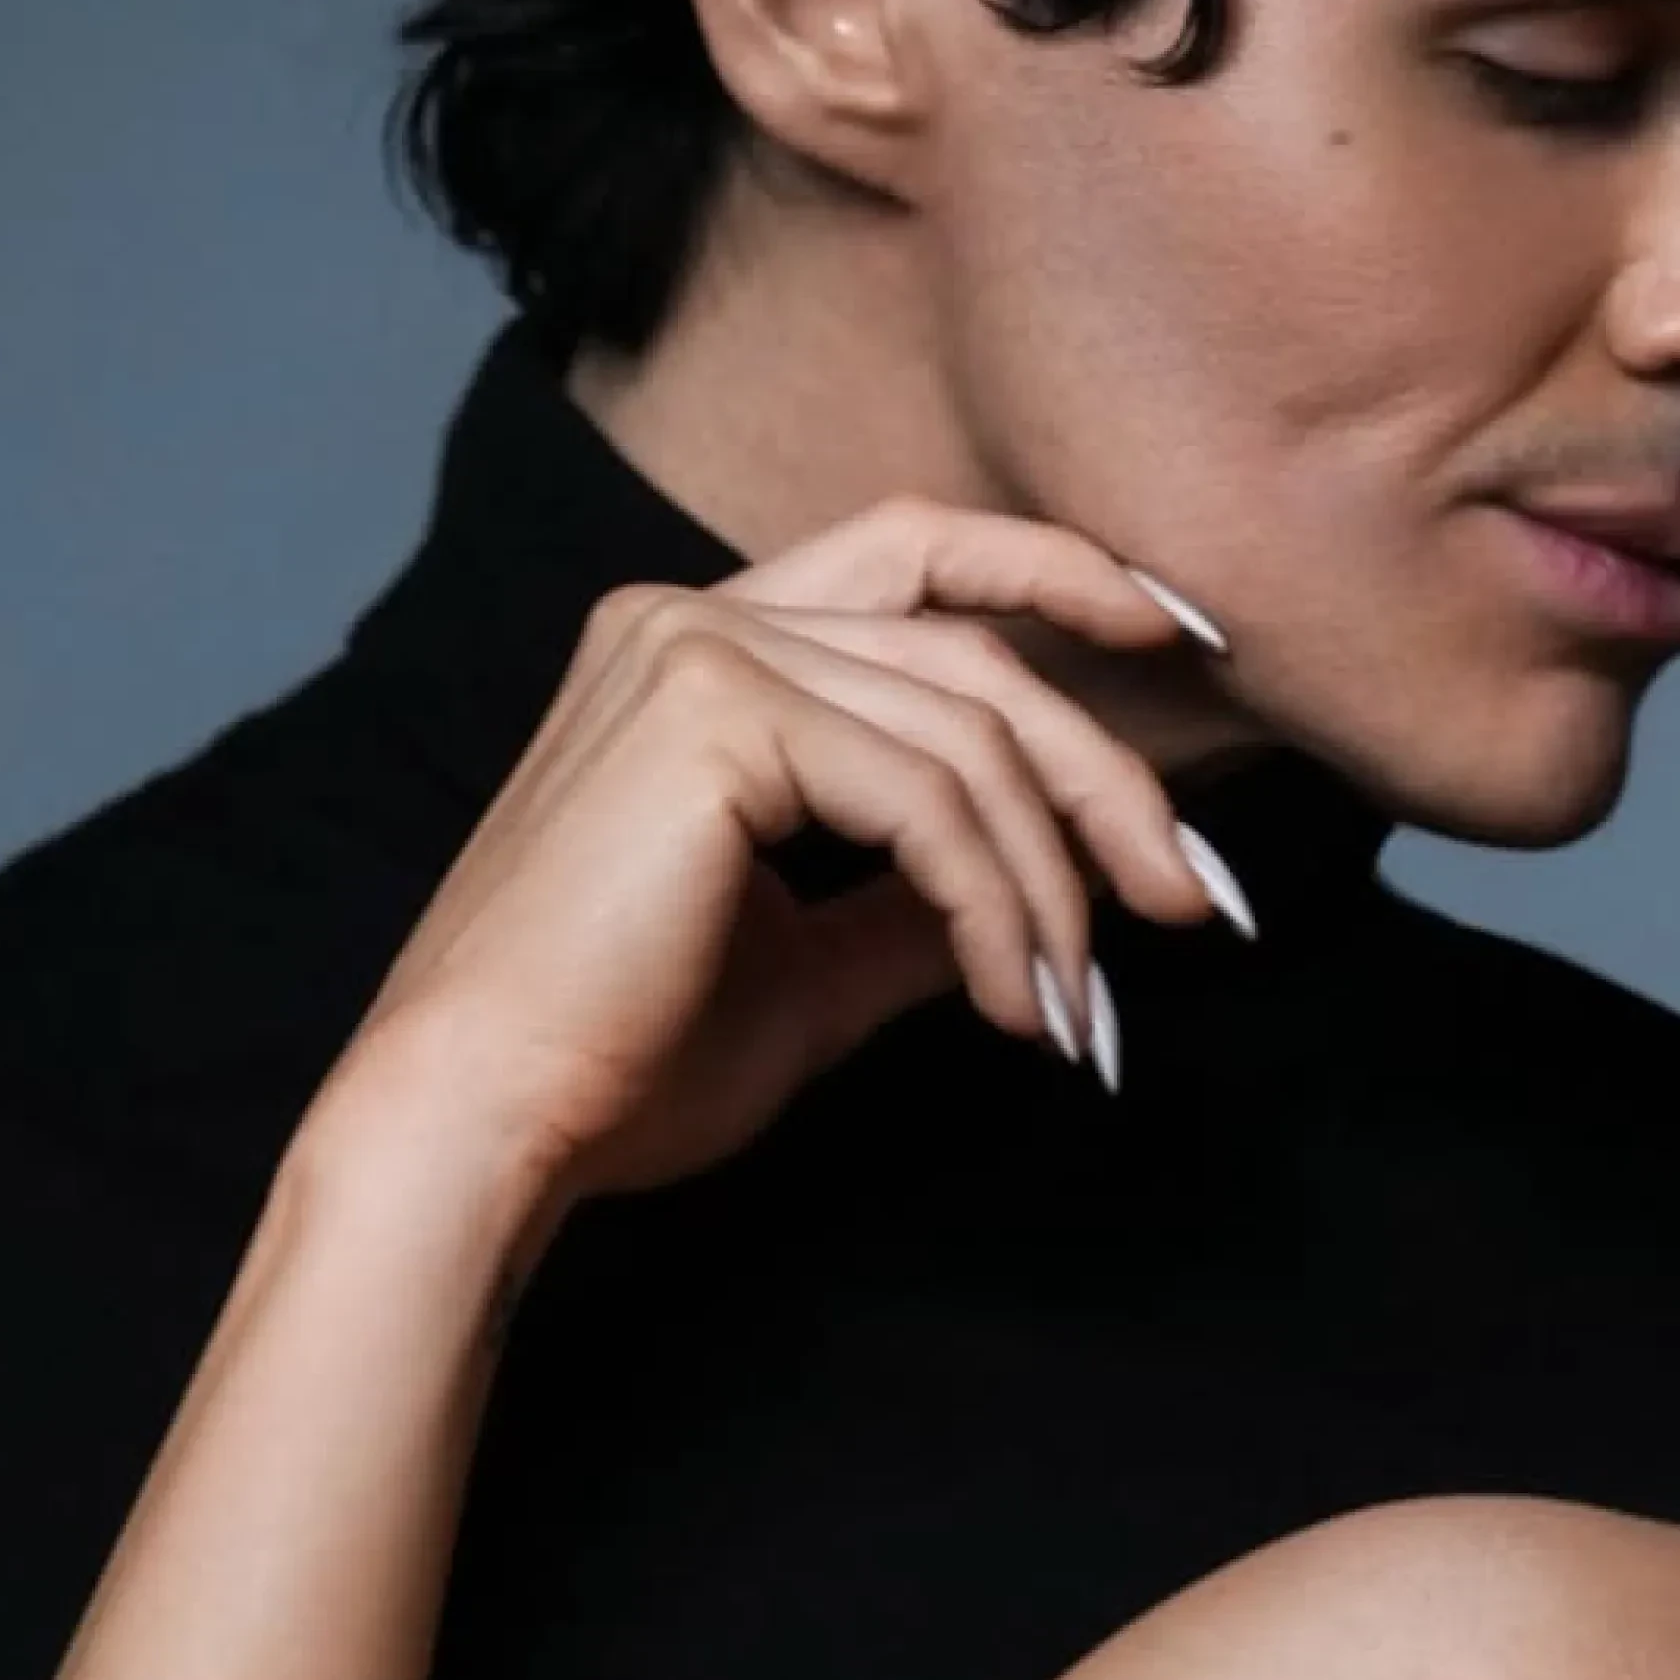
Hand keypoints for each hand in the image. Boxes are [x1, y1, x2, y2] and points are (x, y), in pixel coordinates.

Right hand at [325, 499, 1244, 1226]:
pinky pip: (931, 801)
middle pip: (977, 649)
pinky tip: (1021, 1003)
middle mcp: (691, 616)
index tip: (1187, 634)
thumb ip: (922, 900)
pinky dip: (1000, 907)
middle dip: (1108, 776)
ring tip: (1082, 1007)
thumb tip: (1050, 892)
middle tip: (1191, 899)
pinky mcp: (712, 715)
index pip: (922, 555)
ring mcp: (695, 650)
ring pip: (971, 738)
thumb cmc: (623, 1060)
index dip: (1064, 571)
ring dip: (1055, 883)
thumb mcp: (814, 959)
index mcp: (702, 644)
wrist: (487, 1124)